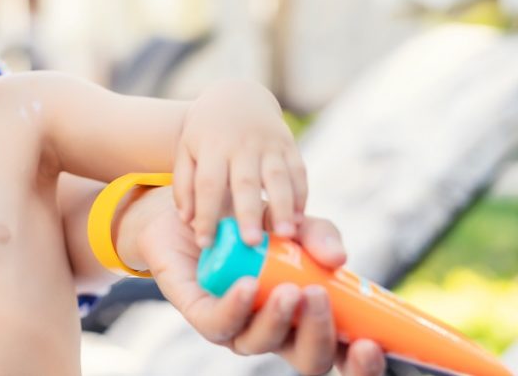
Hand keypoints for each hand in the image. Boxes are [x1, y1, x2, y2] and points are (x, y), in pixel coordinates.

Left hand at [131, 192, 385, 375]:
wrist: (194, 206)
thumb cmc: (252, 222)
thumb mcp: (293, 221)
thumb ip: (319, 236)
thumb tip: (339, 258)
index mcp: (307, 318)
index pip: (341, 354)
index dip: (360, 363)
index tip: (372, 343)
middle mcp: (275, 330)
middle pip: (308, 360)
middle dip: (318, 335)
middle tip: (319, 297)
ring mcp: (239, 328)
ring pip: (262, 344)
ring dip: (278, 318)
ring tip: (288, 288)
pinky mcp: (203, 315)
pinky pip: (221, 324)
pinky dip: (237, 306)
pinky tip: (247, 285)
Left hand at [174, 79, 306, 247]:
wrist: (237, 96)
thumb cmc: (206, 134)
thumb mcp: (187, 151)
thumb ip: (184, 185)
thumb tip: (187, 220)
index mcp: (211, 147)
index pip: (207, 184)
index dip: (206, 214)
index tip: (205, 244)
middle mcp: (241, 144)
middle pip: (244, 181)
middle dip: (248, 212)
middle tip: (251, 243)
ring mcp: (268, 143)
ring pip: (277, 176)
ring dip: (283, 206)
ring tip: (285, 235)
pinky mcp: (289, 144)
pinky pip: (299, 170)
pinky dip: (302, 194)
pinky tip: (301, 219)